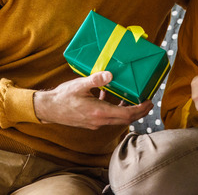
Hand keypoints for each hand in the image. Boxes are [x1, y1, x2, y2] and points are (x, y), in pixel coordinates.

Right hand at [33, 71, 152, 129]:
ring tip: (135, 100)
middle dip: (139, 112)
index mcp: (99, 112)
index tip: (149, 102)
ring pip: (117, 119)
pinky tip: (110, 97)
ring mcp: (95, 123)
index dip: (140, 109)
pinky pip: (108, 117)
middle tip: (148, 102)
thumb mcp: (80, 85)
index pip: (126, 114)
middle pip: (125, 119)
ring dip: (127, 111)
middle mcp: (99, 121)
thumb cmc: (63, 97)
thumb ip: (96, 80)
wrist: (48, 109)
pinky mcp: (91, 122)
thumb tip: (110, 74)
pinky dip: (115, 110)